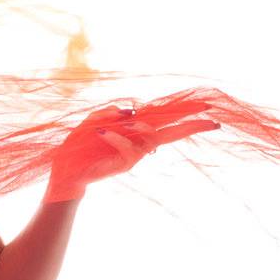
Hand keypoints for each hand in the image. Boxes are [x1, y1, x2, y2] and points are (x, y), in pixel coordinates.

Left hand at [47, 96, 220, 202]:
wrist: (66, 171)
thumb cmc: (80, 146)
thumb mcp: (92, 122)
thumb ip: (109, 113)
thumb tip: (128, 112)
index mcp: (135, 131)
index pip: (163, 120)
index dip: (184, 114)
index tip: (207, 108)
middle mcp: (139, 144)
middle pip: (171, 133)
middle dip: (191, 126)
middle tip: (212, 122)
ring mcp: (134, 156)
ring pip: (150, 140)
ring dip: (140, 128)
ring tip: (125, 121)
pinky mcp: (123, 166)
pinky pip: (127, 149)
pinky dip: (116, 138)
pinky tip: (102, 132)